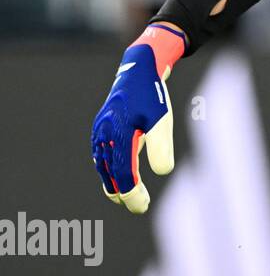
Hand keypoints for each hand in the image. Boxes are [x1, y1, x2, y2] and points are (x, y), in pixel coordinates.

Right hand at [89, 23, 185, 212]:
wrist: (138, 69)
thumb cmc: (152, 96)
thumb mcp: (161, 121)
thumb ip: (161, 147)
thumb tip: (163, 172)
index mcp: (119, 137)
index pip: (123, 175)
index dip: (132, 194)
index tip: (142, 206)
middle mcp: (105, 136)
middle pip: (111, 173)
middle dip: (123, 192)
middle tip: (138, 206)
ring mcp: (100, 131)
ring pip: (103, 164)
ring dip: (113, 181)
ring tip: (125, 195)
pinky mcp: (102, 126)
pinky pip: (101, 153)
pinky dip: (108, 167)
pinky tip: (116, 172)